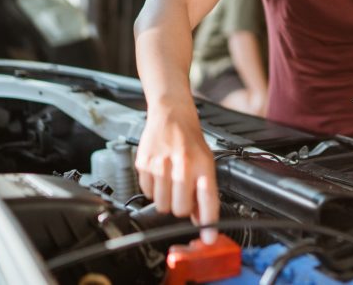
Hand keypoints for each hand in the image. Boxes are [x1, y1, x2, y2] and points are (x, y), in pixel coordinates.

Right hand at [134, 105, 218, 242]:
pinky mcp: (144, 164)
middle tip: (182, 195)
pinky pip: (146, 192)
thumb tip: (200, 221)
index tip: (207, 238)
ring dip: (165, 200)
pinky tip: (159, 175)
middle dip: (181, 208)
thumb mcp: (206, 162)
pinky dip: (152, 189)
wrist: (172, 115)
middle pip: (180, 210)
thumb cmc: (190, 140)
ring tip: (170, 183)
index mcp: (203, 165)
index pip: (207, 200)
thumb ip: (204, 192)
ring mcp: (161, 165)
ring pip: (161, 205)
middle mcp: (183, 165)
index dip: (208, 223)